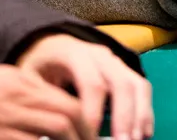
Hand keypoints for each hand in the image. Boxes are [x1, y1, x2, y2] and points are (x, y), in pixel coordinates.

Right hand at [0, 63, 87, 139]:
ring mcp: (6, 121)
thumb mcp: (3, 78)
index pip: (68, 100)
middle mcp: (19, 99)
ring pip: (52, 133)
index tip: (90, 131)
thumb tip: (55, 104)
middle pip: (66, 118)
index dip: (85, 119)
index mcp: (23, 83)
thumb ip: (30, 91)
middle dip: (82, 135)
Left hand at [17, 33, 152, 139]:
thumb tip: (50, 131)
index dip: (94, 112)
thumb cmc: (39, 67)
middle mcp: (100, 55)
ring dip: (139, 115)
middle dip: (124, 116)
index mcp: (74, 54)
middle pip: (120, 83)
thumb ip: (43, 100)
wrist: (50, 45)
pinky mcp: (125, 70)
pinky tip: (144, 132)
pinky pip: (142, 88)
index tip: (89, 138)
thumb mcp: (30, 79)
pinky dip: (145, 111)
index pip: (91, 83)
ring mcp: (116, 61)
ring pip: (136, 84)